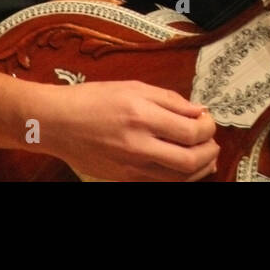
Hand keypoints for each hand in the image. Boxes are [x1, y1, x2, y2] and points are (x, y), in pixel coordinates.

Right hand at [36, 80, 218, 181]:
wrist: (56, 123)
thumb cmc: (93, 100)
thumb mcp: (134, 87)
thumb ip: (171, 100)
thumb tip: (199, 111)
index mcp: (142, 116)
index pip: (191, 131)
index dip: (209, 127)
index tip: (208, 120)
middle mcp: (137, 145)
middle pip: (190, 160)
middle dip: (210, 151)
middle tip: (213, 140)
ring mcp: (129, 166)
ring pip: (178, 178)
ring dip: (200, 167)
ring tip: (205, 155)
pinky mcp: (123, 178)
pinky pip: (160, 182)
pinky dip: (179, 176)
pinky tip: (186, 166)